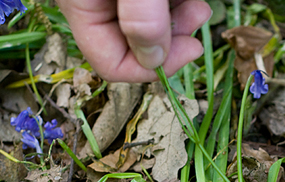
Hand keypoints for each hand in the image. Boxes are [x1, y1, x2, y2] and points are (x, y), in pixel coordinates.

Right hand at [57, 0, 211, 81]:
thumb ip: (142, 19)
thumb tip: (153, 60)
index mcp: (82, 6)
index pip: (112, 64)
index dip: (154, 68)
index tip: (191, 50)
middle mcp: (95, 5)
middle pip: (134, 47)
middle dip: (172, 41)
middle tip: (198, 18)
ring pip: (149, 28)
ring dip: (179, 22)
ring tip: (198, 6)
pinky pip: (153, 8)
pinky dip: (174, 7)